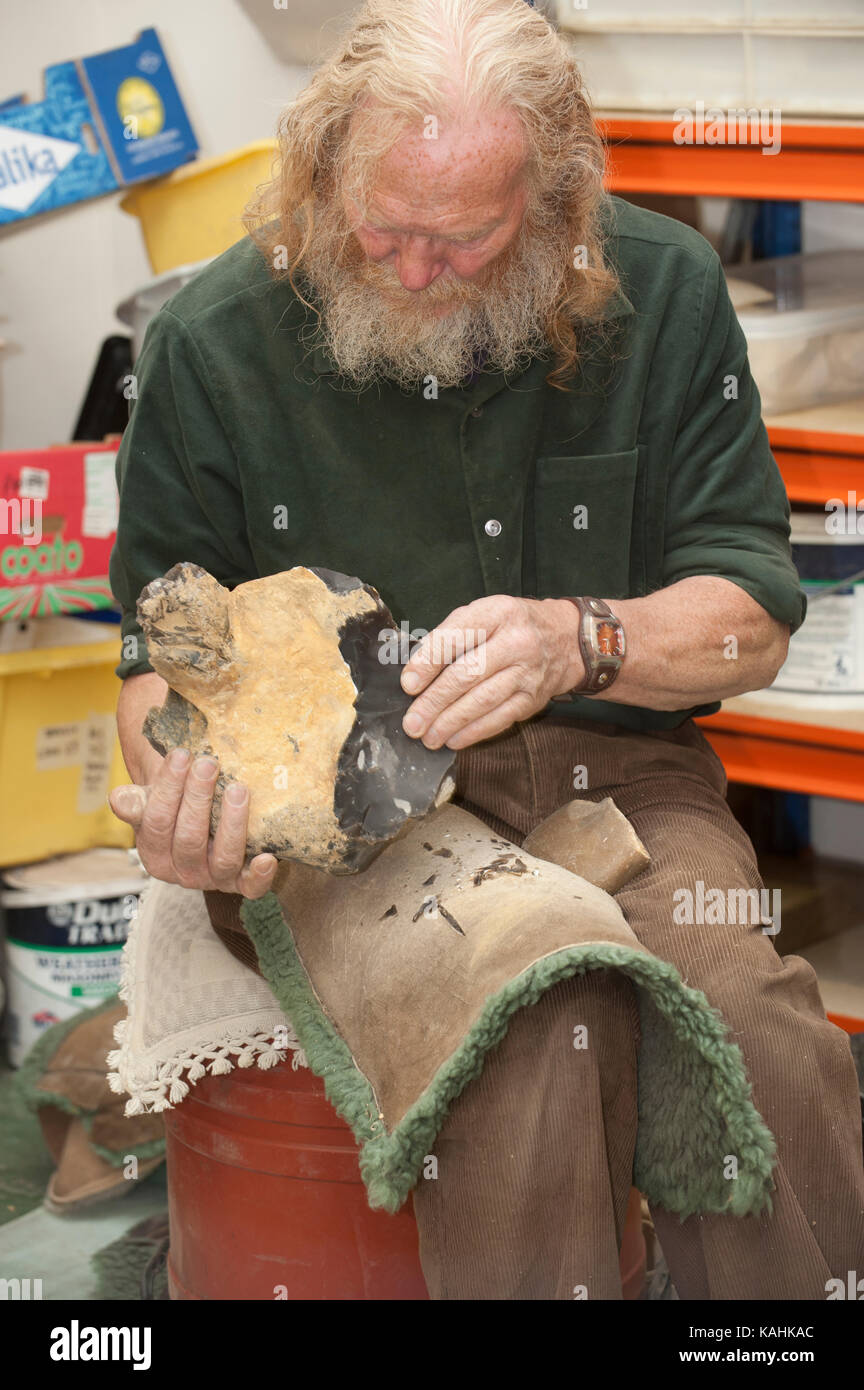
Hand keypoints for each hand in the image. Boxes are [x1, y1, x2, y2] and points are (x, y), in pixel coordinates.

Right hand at [108, 748, 278, 897]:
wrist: (205, 819)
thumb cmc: (177, 805)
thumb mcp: (152, 800)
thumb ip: (136, 801)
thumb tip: (118, 798)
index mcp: (154, 853)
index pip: (157, 822)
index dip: (168, 788)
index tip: (181, 754)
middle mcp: (182, 872)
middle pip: (189, 839)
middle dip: (199, 798)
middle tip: (209, 764)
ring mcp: (213, 879)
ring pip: (222, 859)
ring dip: (232, 824)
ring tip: (238, 790)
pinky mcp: (242, 883)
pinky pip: (252, 888)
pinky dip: (261, 875)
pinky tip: (269, 857)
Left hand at [399, 595, 583, 750]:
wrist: (565, 639)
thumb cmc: (510, 626)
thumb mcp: (483, 614)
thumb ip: (451, 636)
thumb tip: (416, 673)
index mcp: (496, 613)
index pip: (456, 637)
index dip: (429, 662)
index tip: (408, 685)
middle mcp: (515, 642)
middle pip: (468, 675)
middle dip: (435, 702)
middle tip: (412, 723)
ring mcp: (527, 673)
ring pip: (483, 701)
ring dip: (451, 722)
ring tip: (428, 737)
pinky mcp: (533, 699)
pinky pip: (500, 718)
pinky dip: (474, 732)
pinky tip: (453, 740)